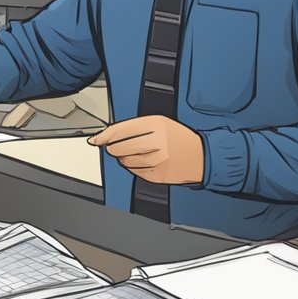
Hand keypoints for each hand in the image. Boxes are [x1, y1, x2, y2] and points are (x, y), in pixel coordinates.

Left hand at [87, 115, 203, 184]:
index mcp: (157, 124)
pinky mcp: (158, 175)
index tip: (96, 139)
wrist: (201, 157)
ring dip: (123, 158)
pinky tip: (141, 162)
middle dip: (113, 148)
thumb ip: (135, 127)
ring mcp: (158, 161)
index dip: (104, 135)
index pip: (121, 130)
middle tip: (114, 146)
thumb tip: (108, 135)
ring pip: (125, 161)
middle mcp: (157, 142)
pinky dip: (133, 168)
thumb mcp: (161, 123)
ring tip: (132, 153)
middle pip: (120, 147)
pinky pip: (135, 172)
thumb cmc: (179, 138)